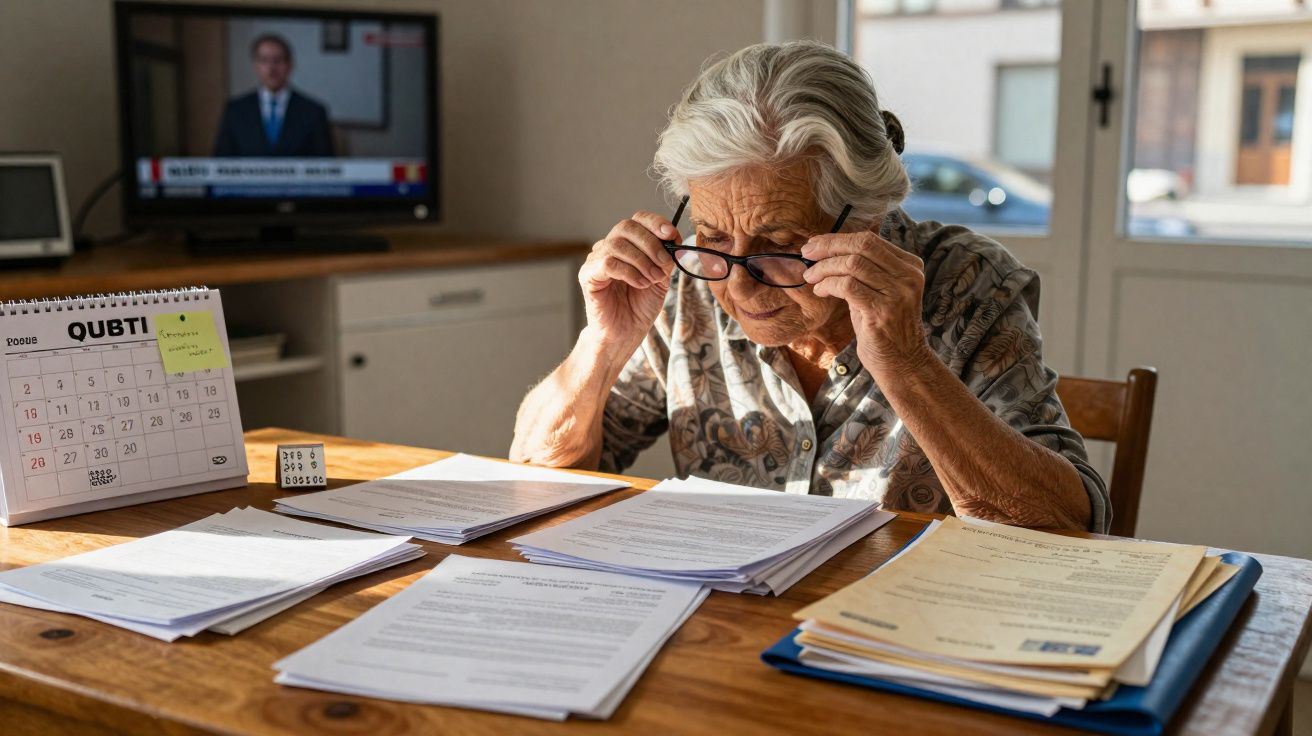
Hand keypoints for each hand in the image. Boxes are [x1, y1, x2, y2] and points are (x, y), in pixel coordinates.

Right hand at [578, 211, 679, 353]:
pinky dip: (629, 272)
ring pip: (617, 244)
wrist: (625, 334)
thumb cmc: (639, 308)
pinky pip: (608, 263)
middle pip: (626, 227)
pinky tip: (640, 284)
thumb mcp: (660, 279)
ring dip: (642, 261)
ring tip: (652, 279)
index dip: (655, 223)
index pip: (637, 220)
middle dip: (651, 243)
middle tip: (664, 264)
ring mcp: (596, 261)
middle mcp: (608, 248)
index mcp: (627, 245)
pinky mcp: (588, 276)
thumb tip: (674, 240)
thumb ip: (665, 259)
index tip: (672, 235)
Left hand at [801, 231, 930, 374]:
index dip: (837, 239)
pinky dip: (828, 284)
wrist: (902, 363)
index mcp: (909, 266)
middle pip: (862, 246)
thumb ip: (862, 271)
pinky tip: (820, 291)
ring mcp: (898, 293)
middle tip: (806, 253)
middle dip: (828, 246)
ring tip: (810, 277)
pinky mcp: (883, 310)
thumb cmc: (883, 327)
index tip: (814, 245)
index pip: (869, 240)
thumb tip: (825, 250)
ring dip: (824, 268)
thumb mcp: (878, 292)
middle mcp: (908, 276)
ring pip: (852, 264)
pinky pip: (848, 286)